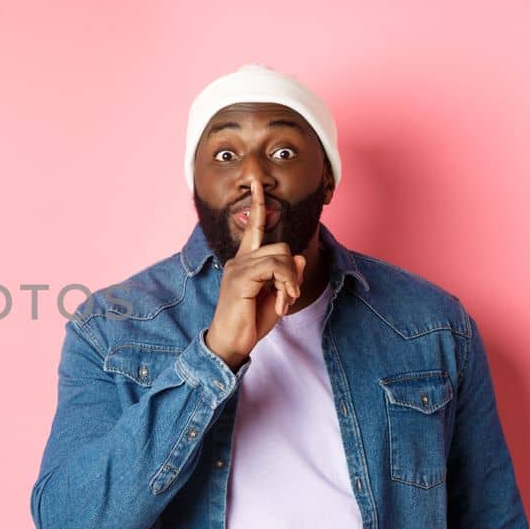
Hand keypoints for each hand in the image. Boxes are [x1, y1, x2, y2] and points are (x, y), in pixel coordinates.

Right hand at [204, 182, 307, 369]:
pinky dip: (285, 285)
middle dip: (291, 272)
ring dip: (290, 281)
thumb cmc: (250, 321)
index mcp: (245, 261)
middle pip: (280, 247)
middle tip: (288, 296)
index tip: (257, 185)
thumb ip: (286, 275)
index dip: (257, 206)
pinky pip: (274, 268)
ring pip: (280, 256)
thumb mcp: (276, 296)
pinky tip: (281, 303)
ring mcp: (237, 267)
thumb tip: (297, 256)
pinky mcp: (239, 278)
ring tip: (285, 301)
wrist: (231, 343)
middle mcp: (238, 260)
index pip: (253, 228)